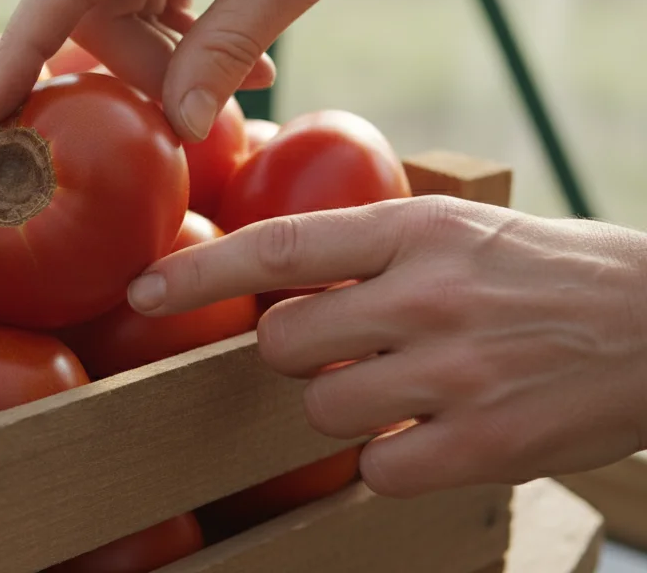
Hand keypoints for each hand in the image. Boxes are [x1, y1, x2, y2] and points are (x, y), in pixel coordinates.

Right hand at [0, 0, 423, 139]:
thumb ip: (225, 51)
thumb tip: (178, 126)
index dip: (19, 55)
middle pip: (94, 11)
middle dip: (147, 67)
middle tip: (212, 103)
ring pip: (116, 11)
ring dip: (170, 53)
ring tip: (250, 72)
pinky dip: (178, 32)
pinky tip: (234, 50)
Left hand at [127, 195, 646, 496]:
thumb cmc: (552, 274)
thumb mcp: (462, 229)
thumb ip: (372, 250)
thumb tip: (277, 277)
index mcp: (417, 231)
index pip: (280, 245)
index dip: (200, 270)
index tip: (143, 288)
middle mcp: (427, 295)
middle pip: (283, 342)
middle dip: (299, 353)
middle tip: (351, 348)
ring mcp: (455, 371)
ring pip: (323, 409)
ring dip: (348, 409)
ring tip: (412, 389)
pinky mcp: (484, 442)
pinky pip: (379, 467)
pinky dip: (395, 460)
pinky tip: (439, 433)